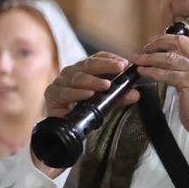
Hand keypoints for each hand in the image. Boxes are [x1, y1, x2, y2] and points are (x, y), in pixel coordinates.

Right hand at [35, 52, 135, 175]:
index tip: (124, 63)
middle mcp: (71, 73)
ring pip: (77, 77)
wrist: (66, 129)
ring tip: (106, 85)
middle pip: (87, 64)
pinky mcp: (52, 94)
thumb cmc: (85, 111)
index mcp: (84, 70)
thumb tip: (136, 93)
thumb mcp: (106, 104)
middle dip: (105, 65)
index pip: (96, 58)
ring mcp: (60, 82)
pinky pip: (65, 92)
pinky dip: (77, 93)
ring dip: (93, 81)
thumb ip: (119, 97)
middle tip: (120, 68)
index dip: (110, 59)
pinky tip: (88, 95)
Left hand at [133, 32, 188, 145]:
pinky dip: (152, 72)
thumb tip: (170, 56)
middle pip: (178, 43)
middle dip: (157, 44)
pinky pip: (166, 73)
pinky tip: (143, 72)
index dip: (166, 40)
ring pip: (169, 58)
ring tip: (138, 60)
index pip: (186, 41)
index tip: (153, 44)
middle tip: (144, 49)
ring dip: (150, 58)